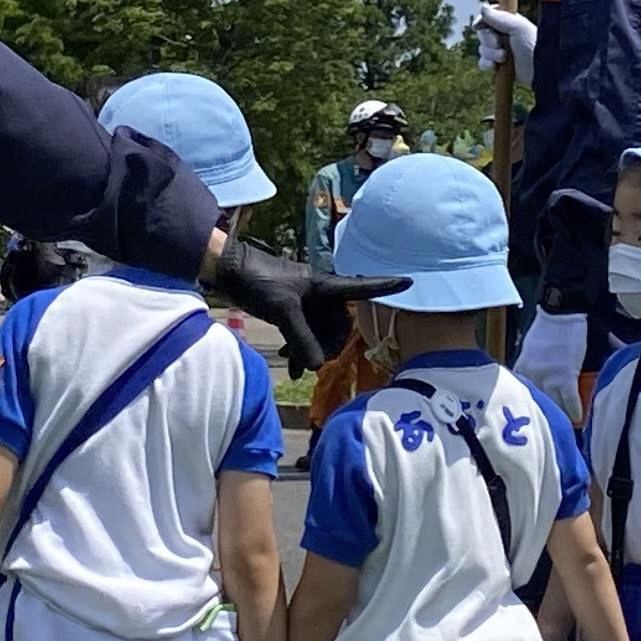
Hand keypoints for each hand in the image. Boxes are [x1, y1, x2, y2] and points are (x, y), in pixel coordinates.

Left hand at [205, 232, 400, 373]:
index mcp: (326, 286)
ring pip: (321, 333)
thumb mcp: (283, 311)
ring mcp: (308, 304)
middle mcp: (322, 295)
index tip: (409, 281)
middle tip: (314, 360)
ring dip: (312, 351)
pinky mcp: (293, 312)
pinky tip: (291, 367)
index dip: (386, 286)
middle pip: (340, 325)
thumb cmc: (261, 282)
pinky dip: (300, 350)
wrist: (231, 273)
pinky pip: (306, 335)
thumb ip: (301, 339)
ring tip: (296, 366)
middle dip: (330, 345)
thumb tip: (318, 367)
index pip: (362, 287)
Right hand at [471, 4, 537, 86]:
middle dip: (488, 40)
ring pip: (482, 49)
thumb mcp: (518, 28)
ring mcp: (499, 50)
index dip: (481, 20)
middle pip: (482, 34)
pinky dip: (487, 64)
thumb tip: (483, 7)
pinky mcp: (498, 65)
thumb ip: (500, 17)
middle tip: (499, 44)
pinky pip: (483, 63)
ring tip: (504, 58)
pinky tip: (496, 67)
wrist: (540, 70)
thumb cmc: (533, 45)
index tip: (478, 25)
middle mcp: (502, 35)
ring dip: (491, 54)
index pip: (488, 17)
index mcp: (508, 22)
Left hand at [512, 306, 590, 419]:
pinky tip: (578, 419)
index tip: (528, 420)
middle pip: (535, 404)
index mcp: (522, 369)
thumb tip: (527, 382)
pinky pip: (569, 400)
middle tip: (545, 431)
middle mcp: (532, 376)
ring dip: (559, 418)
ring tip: (564, 430)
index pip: (519, 395)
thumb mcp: (529, 350)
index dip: (525, 409)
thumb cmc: (546, 330)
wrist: (560, 313)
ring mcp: (548, 377)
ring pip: (552, 406)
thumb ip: (528, 367)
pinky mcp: (566, 376)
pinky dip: (574, 410)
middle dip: (540, 419)